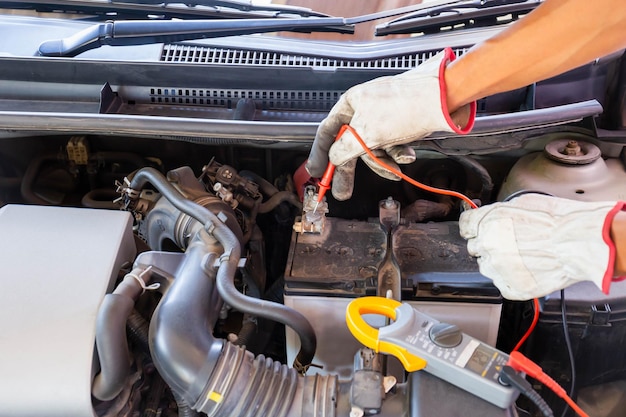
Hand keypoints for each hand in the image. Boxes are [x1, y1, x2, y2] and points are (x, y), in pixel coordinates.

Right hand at [306, 47, 474, 200]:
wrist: (444, 96)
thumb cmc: (405, 107)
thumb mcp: (366, 134)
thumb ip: (343, 150)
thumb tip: (334, 160)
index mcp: (351, 103)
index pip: (327, 131)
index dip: (320, 154)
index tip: (317, 173)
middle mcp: (365, 108)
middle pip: (350, 144)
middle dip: (351, 168)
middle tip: (344, 191)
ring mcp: (385, 115)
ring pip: (374, 148)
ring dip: (384, 162)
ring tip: (395, 170)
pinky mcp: (402, 122)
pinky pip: (393, 144)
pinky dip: (399, 153)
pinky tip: (407, 156)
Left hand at [459, 194, 625, 299]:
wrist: (579, 242)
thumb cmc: (558, 220)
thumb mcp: (522, 202)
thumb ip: (499, 212)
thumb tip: (493, 216)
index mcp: (486, 223)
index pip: (465, 226)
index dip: (474, 228)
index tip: (478, 231)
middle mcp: (487, 246)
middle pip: (475, 248)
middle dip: (488, 245)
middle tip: (510, 243)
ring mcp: (498, 269)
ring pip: (487, 268)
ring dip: (499, 263)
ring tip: (524, 257)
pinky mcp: (512, 287)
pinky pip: (504, 285)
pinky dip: (513, 279)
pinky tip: (528, 270)